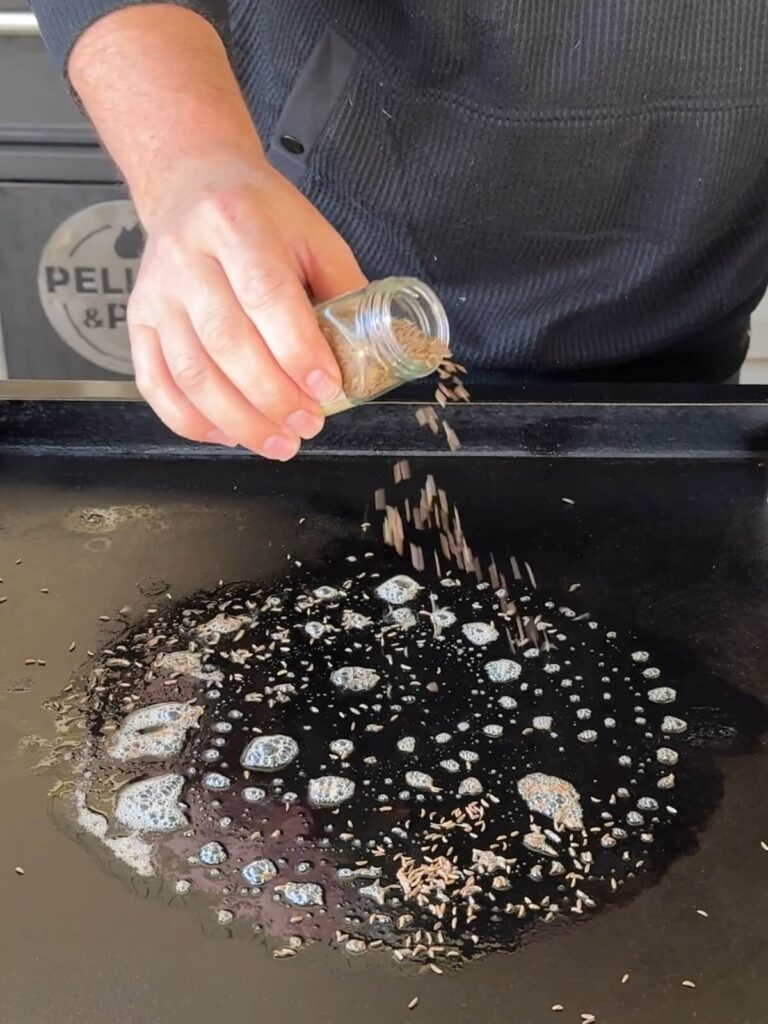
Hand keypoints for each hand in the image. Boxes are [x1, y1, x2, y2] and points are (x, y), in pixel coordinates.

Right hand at [128, 154, 366, 457]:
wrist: (191, 186)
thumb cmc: (259, 214)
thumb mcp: (313, 233)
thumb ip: (342, 288)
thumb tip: (367, 354)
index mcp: (237, 223)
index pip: (265, 294)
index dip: (297, 350)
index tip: (326, 388)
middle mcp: (187, 257)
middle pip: (226, 341)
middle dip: (272, 396)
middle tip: (307, 425)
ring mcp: (156, 292)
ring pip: (191, 371)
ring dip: (238, 419)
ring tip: (279, 442)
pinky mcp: (138, 320)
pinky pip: (157, 382)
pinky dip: (191, 420)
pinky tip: (229, 434)